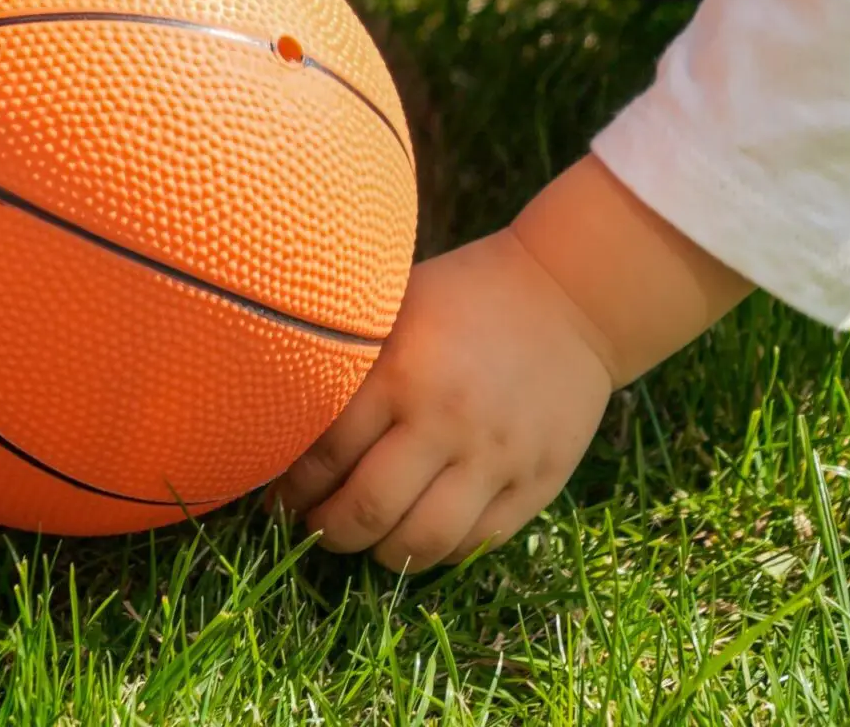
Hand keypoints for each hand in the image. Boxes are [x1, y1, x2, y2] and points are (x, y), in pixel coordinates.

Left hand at [269, 229, 616, 570]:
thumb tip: (279, 410)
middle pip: (366, 511)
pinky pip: (474, 544)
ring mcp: (495, 458)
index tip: (279, 497)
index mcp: (401, 373)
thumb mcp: (396, 305)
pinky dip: (436, 551)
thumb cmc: (465, 297)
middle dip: (326, 531)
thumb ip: (347, 359)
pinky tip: (417, 533)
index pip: (325, 457)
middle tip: (313, 525)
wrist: (570, 299)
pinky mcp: (535, 482)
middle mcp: (446, 422)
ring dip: (377, 553)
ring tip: (363, 538)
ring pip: (419, 542)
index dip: (291, 489)